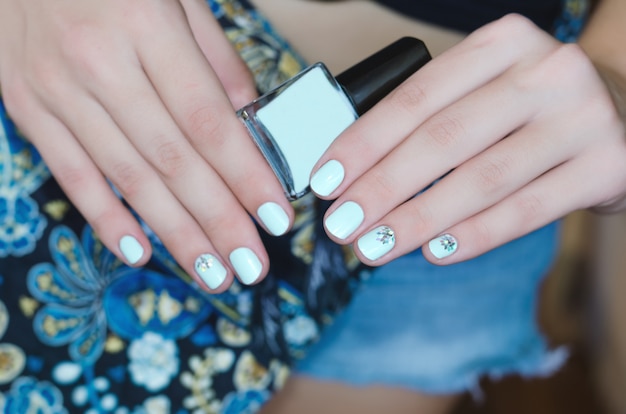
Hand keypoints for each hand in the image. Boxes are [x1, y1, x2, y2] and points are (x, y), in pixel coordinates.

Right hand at [0, 0, 292, 290]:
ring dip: (174, 232)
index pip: (208, 120)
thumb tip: (252, 120)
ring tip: (211, 271)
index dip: (245, 175)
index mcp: (147, 26)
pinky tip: (140, 251)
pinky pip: (72, 174)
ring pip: (128, 177)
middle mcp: (99, 62)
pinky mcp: (27, 106)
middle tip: (251, 264)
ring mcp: (57, 88)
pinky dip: (106, 218)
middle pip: (172, 160)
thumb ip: (216, 60)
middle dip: (218, 220)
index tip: (275, 217)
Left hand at [309, 14, 625, 264]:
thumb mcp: (485, 90)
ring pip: (481, 179)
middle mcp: (545, 71)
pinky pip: (526, 210)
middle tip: (341, 226)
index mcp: (500, 44)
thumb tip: (356, 176)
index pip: (416, 96)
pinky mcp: (607, 164)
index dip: (364, 143)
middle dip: (381, 188)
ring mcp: (581, 117)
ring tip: (375, 248)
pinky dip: (475, 235)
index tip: (326, 181)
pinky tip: (435, 252)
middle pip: (443, 139)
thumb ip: (433, 119)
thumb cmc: (530, 107)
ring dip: (418, 220)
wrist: (623, 110)